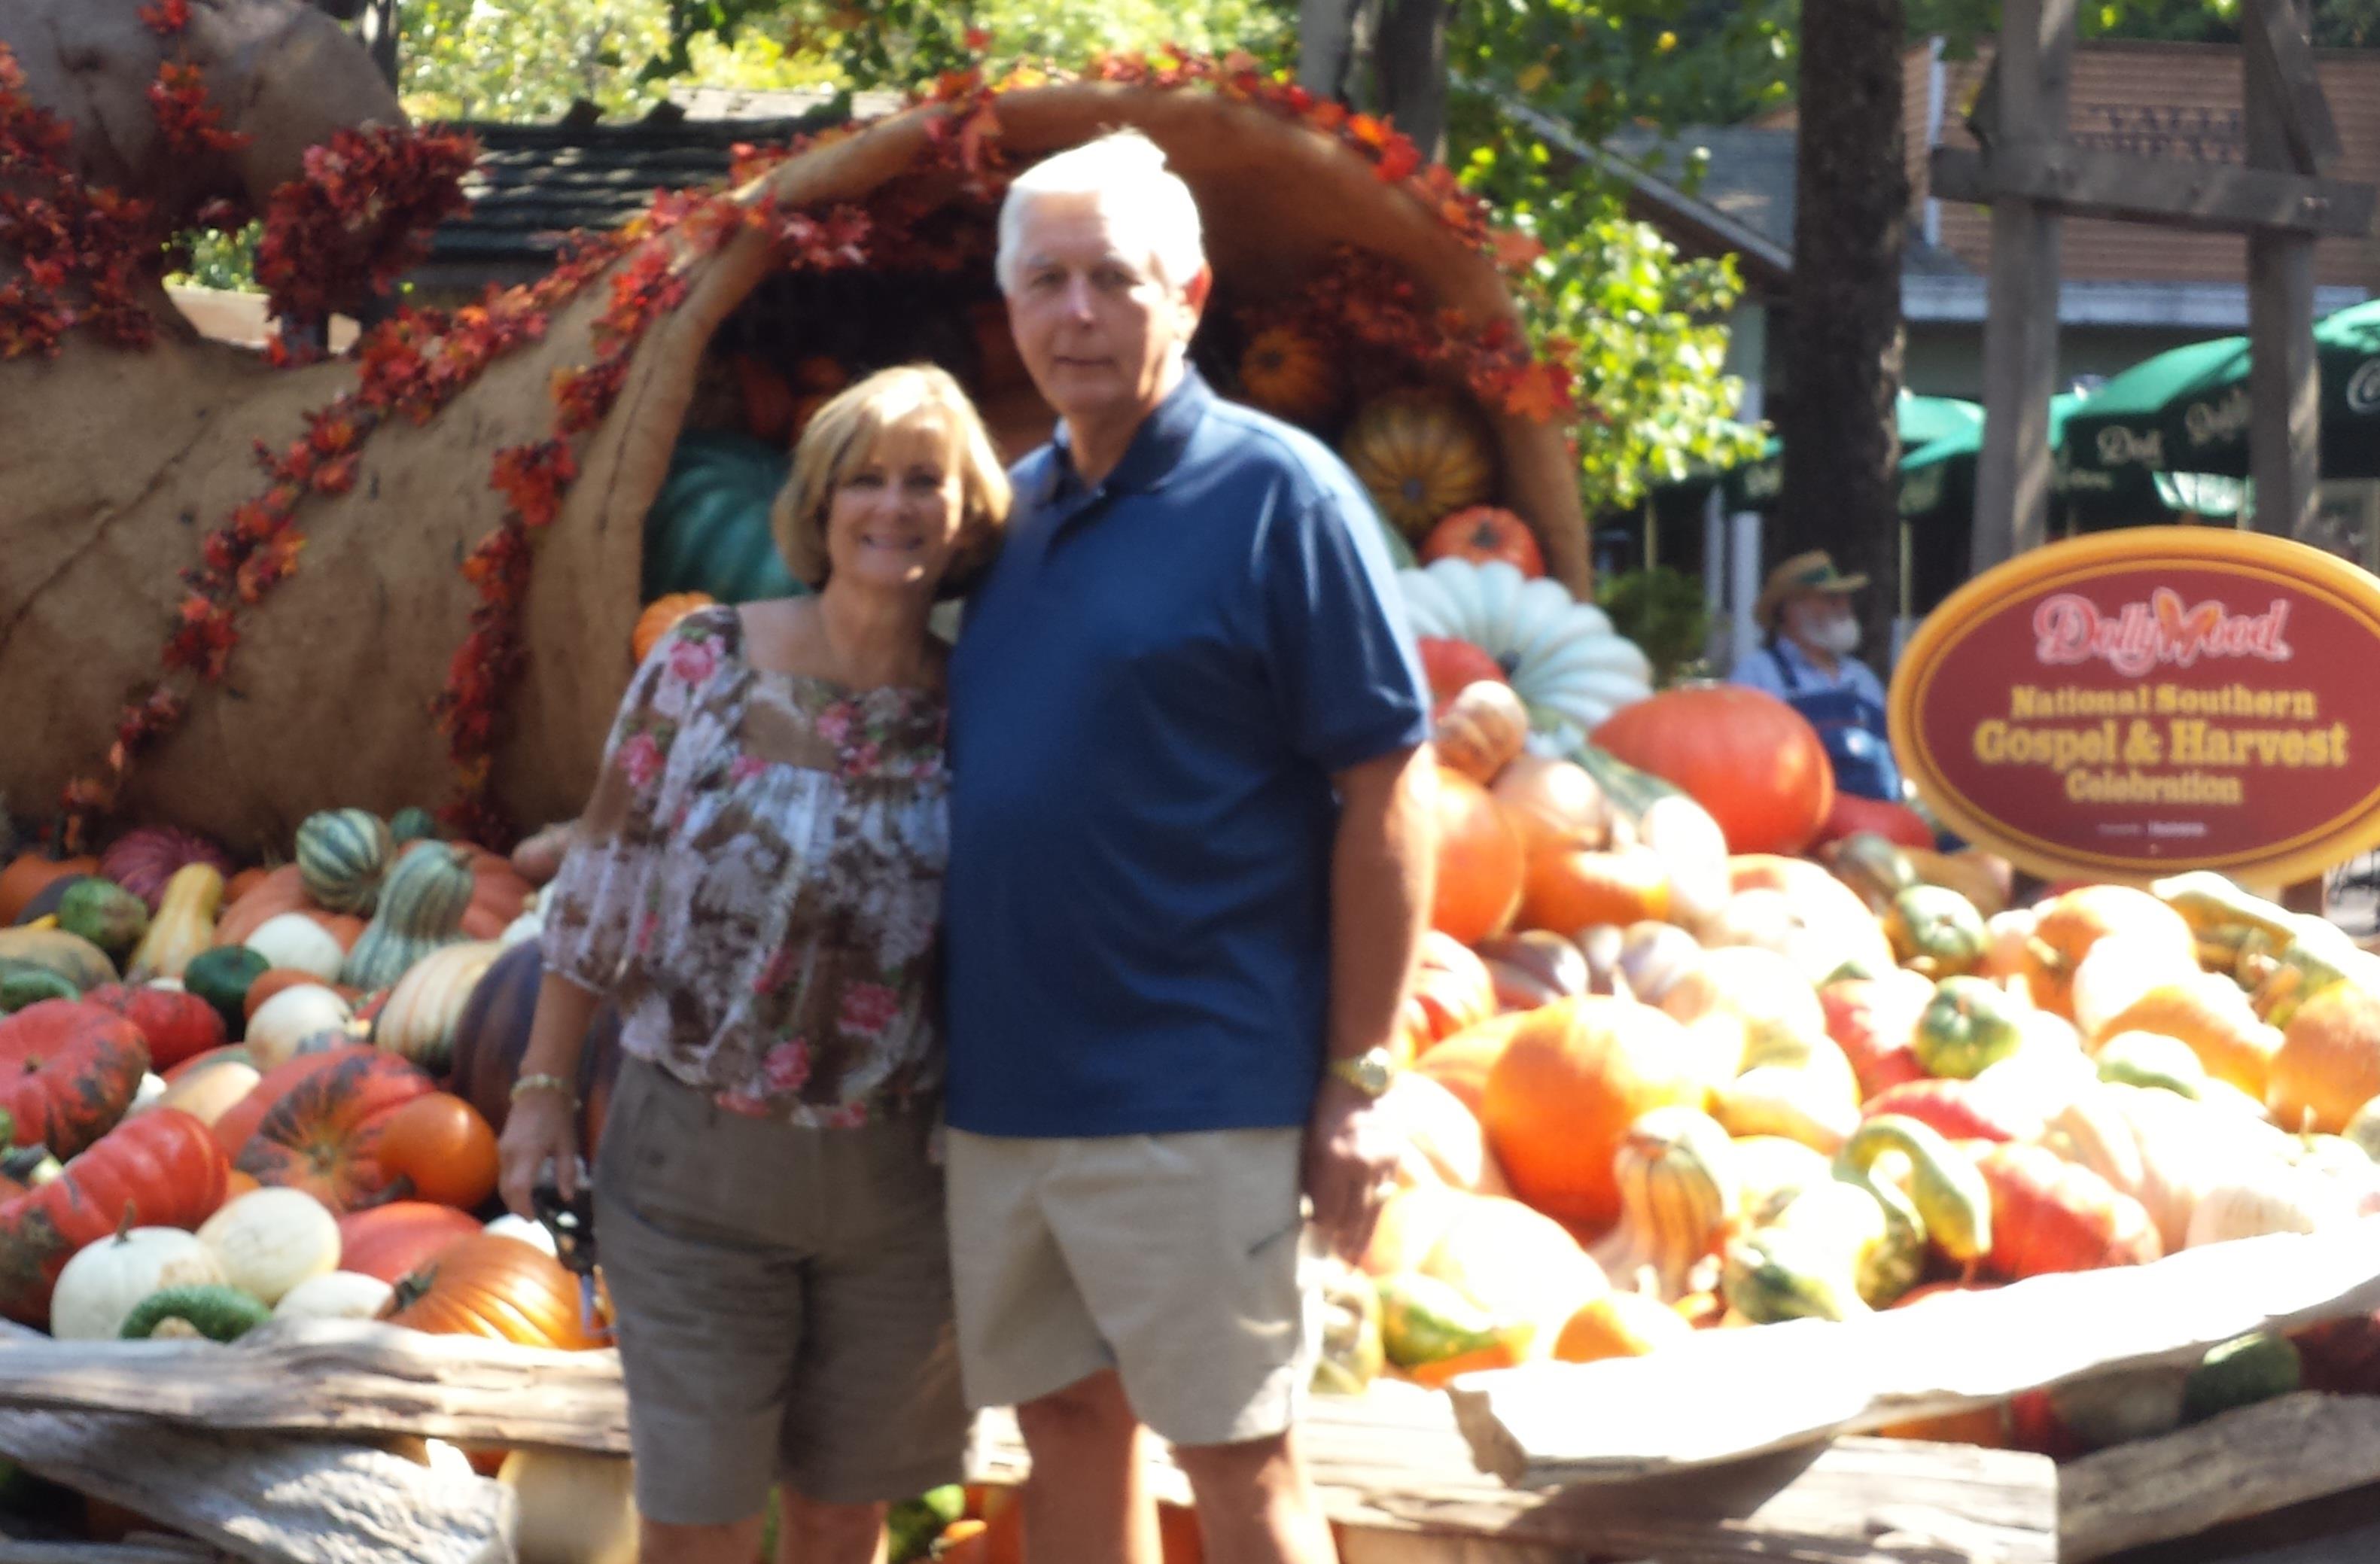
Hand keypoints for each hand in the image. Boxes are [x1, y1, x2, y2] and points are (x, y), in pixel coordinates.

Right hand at [496, 1091, 579, 1219]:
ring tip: (528, 1207)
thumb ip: (567, 1172)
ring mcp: (502, 1149)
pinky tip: (524, 1189)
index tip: (533, 1220)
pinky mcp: (501, 1146)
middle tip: (531, 1218)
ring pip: (502, 1182)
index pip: (518, 1189)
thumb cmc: (558, 1116)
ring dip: (512, 1197)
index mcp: (527, 1154)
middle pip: (506, 1190)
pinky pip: (502, 1172)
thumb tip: (568, 1198)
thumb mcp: (568, 1145)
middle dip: (517, 1207)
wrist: (540, 1089)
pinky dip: (510, 1185)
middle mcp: (509, 1154)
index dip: (523, 1208)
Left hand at [1303, 1076, 1404, 1264]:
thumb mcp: (1309, 1141)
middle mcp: (1361, 1164)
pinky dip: (1375, 1214)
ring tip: (1354, 1260)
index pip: (1327, 1208)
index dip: (1320, 1228)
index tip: (1312, 1242)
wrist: (1362, 1078)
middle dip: (1343, 1243)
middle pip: (1352, 1215)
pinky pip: (1384, 1195)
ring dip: (1362, 1236)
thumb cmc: (1326, 1106)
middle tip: (1337, 1269)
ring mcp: (1382, 1162)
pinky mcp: (1394, 1159)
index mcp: (1334, 1159)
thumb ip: (1311, 1176)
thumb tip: (1310, 1211)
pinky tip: (1369, 1230)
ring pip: (1372, 1209)